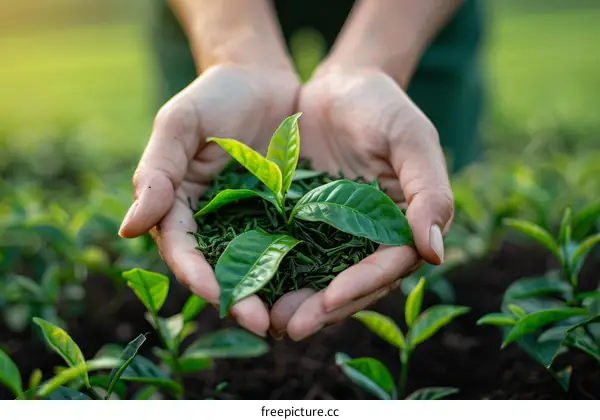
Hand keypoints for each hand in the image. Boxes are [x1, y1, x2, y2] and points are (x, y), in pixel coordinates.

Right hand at [119, 64, 298, 336]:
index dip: (197, 274)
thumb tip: (127, 229)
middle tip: (263, 325)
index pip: (183, 249)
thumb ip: (156, 172)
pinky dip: (301, 268)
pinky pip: (292, 245)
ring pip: (257, 266)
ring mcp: (252, 221)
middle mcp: (214, 222)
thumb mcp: (180, 125)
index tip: (216, 295)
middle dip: (238, 299)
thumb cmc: (214, 96)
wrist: (262, 79)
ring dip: (272, 296)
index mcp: (180, 206)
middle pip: (221, 269)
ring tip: (292, 320)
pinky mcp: (286, 215)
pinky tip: (319, 287)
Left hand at [269, 65, 453, 340]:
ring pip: (319, 278)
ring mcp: (334, 233)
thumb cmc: (381, 107)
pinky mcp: (301, 224)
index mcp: (402, 224)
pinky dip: (274, 274)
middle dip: (323, 307)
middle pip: (352, 283)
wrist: (338, 87)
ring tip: (268, 321)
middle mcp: (370, 237)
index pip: (388, 265)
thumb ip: (429, 192)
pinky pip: (289, 254)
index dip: (362, 284)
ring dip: (296, 302)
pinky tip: (252, 288)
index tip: (332, 298)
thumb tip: (435, 254)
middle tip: (291, 327)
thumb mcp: (410, 138)